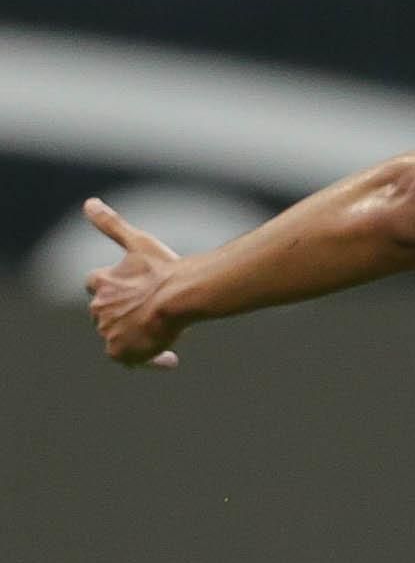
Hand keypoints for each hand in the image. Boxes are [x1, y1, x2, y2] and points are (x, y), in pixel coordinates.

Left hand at [81, 198, 187, 368]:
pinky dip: (148, 359)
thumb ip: (111, 224)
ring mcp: (108, 330)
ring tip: (167, 337)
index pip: (97, 286)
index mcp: (100, 282)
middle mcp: (98, 308)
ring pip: (120, 337)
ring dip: (139, 338)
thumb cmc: (163, 269)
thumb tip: (89, 202)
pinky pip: (130, 359)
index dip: (115, 291)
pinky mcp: (119, 350)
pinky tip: (170, 357)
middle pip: (107, 316)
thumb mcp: (138, 242)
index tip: (136, 294)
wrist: (179, 295)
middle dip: (127, 317)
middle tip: (155, 317)